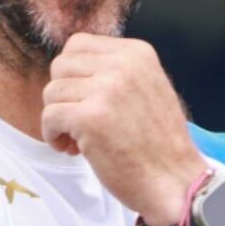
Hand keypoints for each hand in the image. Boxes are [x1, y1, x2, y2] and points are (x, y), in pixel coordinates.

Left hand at [41, 33, 205, 225]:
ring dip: (59, 118)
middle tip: (81, 121)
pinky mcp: (90, 117)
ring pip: (51, 92)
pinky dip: (54, 136)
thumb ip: (117, 71)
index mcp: (138, 53)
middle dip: (64, 94)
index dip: (74, 74)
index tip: (87, 99)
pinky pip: (49, 117)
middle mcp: (123, 64)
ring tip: (80, 139)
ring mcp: (106, 89)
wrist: (175, 181)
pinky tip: (75, 150)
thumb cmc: (159, 143)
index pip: (79, 44)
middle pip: (60, 65)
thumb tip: (72, 66)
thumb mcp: (148, 87)